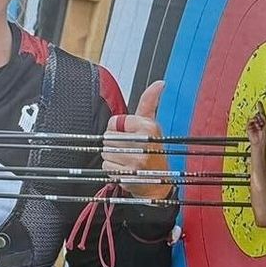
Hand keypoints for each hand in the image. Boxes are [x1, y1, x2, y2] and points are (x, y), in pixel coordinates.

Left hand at [103, 80, 172, 199]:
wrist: (158, 183)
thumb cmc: (153, 150)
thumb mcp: (152, 124)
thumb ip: (150, 102)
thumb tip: (159, 83)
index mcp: (149, 126)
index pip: (115, 122)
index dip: (118, 129)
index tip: (130, 134)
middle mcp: (145, 142)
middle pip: (109, 137)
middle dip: (115, 143)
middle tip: (129, 149)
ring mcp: (137, 160)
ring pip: (106, 152)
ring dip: (113, 157)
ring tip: (128, 159)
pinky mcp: (129, 174)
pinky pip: (106, 166)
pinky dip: (112, 169)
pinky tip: (126, 169)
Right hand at [245, 100, 265, 147]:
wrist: (259, 142)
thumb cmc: (264, 136)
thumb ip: (263, 118)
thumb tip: (261, 113)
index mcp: (263, 122)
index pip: (261, 113)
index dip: (260, 107)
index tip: (259, 102)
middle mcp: (258, 122)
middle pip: (257, 115)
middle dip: (260, 118)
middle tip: (261, 124)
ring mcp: (253, 124)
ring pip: (253, 118)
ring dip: (257, 122)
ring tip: (259, 127)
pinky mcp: (249, 127)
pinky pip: (249, 121)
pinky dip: (252, 123)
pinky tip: (255, 126)